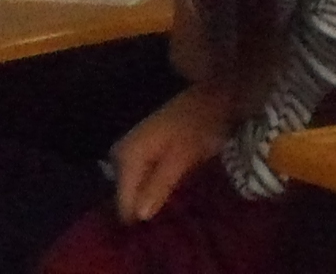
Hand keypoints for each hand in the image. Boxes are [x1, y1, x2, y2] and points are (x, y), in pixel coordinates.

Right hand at [110, 80, 232, 221]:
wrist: (213, 94)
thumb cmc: (199, 124)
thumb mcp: (182, 157)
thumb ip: (159, 185)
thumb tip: (139, 216)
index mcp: (128, 156)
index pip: (123, 203)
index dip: (138, 224)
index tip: (152, 240)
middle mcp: (122, 154)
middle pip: (126, 197)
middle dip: (143, 213)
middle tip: (162, 231)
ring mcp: (133, 153)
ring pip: (135, 190)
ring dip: (150, 204)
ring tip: (167, 221)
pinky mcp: (146, 154)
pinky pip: (144, 181)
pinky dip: (155, 192)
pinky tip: (168, 203)